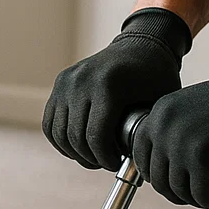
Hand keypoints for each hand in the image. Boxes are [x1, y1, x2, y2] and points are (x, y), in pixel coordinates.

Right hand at [43, 7, 191, 170]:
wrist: (142, 43)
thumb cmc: (155, 76)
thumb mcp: (159, 100)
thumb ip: (146, 129)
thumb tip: (137, 163)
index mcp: (107, 86)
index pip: (95, 136)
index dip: (104, 159)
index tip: (115, 165)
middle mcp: (81, 82)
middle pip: (75, 137)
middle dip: (89, 158)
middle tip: (103, 164)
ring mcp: (67, 82)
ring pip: (59, 133)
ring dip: (74, 152)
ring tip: (91, 157)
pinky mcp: (60, 83)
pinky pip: (50, 123)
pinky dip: (60, 140)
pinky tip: (75, 147)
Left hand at [132, 38, 208, 208]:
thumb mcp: (189, 111)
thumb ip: (174, 130)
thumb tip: (166, 165)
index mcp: (157, 117)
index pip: (142, 157)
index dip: (157, 175)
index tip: (174, 182)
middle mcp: (162, 131)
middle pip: (159, 178)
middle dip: (177, 193)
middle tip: (199, 195)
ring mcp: (180, 146)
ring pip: (180, 190)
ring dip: (198, 201)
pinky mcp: (202, 160)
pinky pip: (203, 195)